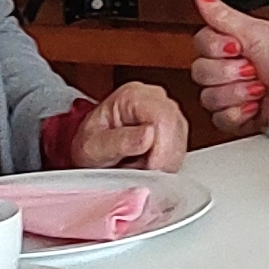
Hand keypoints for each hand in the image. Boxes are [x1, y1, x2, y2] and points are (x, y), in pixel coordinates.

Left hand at [69, 82, 189, 171]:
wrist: (88, 153)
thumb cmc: (89, 146)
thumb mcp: (93, 147)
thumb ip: (119, 141)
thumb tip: (148, 135)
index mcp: (132, 96)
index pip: (163, 117)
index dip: (162, 148)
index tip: (151, 169)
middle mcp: (153, 98)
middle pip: (175, 128)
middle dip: (163, 158)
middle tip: (140, 172)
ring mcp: (166, 111)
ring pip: (181, 140)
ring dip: (165, 162)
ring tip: (140, 168)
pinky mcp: (173, 127)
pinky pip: (180, 148)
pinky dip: (167, 164)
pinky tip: (149, 166)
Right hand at [189, 0, 268, 134]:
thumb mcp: (254, 31)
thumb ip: (222, 15)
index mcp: (227, 47)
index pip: (201, 45)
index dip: (217, 48)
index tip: (237, 47)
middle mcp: (225, 71)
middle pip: (201, 73)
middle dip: (228, 72)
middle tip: (251, 68)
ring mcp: (230, 96)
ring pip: (209, 98)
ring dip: (236, 92)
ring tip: (259, 87)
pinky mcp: (237, 119)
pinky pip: (220, 120)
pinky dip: (239, 113)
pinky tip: (255, 105)